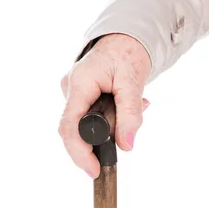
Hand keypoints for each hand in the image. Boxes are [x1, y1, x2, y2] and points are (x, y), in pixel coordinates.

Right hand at [58, 33, 151, 177]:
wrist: (126, 37)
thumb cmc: (127, 53)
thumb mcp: (133, 82)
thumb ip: (131, 114)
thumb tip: (127, 146)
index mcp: (79, 83)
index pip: (70, 126)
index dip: (79, 152)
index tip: (94, 170)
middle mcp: (70, 89)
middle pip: (76, 129)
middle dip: (101, 139)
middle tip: (127, 136)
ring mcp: (73, 93)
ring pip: (88, 124)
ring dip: (113, 123)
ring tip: (138, 104)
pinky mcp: (80, 96)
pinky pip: (92, 116)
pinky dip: (112, 116)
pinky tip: (127, 102)